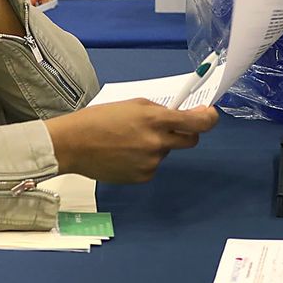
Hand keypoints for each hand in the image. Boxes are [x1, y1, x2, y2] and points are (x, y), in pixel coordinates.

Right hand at [45, 101, 219, 182]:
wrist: (73, 145)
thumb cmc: (100, 119)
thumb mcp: (133, 105)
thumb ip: (159, 110)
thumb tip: (182, 115)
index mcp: (155, 120)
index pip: (198, 123)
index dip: (209, 119)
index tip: (209, 115)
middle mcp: (157, 143)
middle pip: (191, 141)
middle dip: (186, 134)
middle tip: (169, 128)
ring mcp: (150, 163)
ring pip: (166, 153)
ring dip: (156, 146)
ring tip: (129, 141)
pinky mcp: (142, 177)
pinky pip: (152, 167)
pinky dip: (144, 161)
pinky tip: (124, 155)